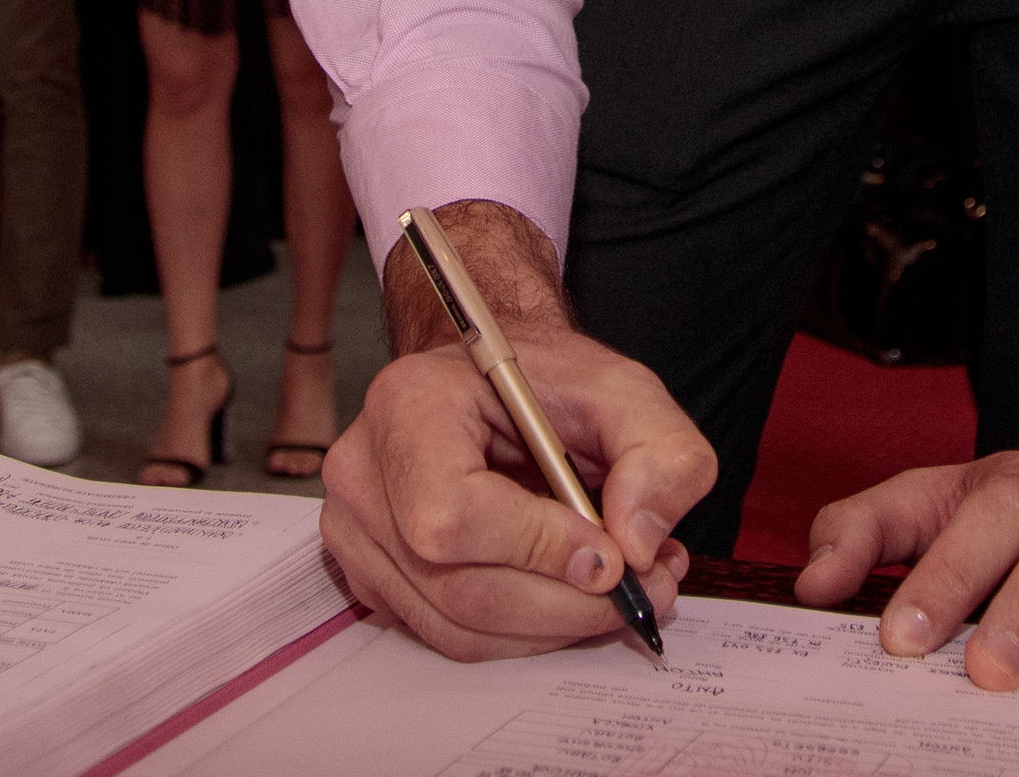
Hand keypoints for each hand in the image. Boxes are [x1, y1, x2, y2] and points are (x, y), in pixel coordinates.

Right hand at [322, 218, 709, 659]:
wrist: (498, 388)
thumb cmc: (548, 384)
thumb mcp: (628, 392)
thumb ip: (662, 453)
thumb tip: (636, 541)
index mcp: (408, 405)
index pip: (450, 514)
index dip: (537, 549)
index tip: (610, 554)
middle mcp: (364, 472)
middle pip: (458, 588)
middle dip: (566, 606)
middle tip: (645, 590)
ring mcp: (357, 532)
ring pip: (457, 627)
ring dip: (553, 628)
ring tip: (620, 592)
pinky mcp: (374, 577)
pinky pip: (450, 635)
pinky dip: (522, 633)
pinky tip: (568, 594)